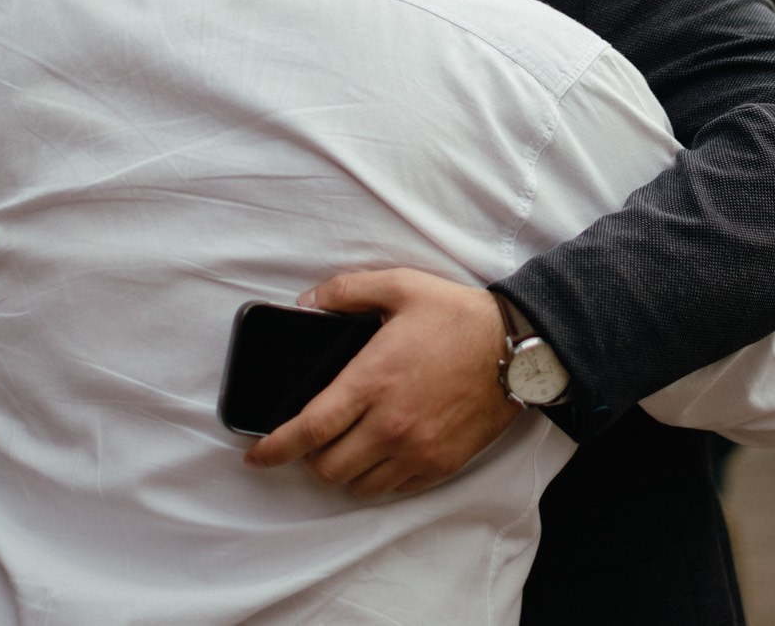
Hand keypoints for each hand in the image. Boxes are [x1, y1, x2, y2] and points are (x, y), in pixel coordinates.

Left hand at [245, 269, 521, 497]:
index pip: (308, 428)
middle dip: (309, 458)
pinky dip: (378, 478)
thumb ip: (347, 291)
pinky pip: (395, 489)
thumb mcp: (401, 286)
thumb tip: (306, 303)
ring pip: (358, 485)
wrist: (518, 348)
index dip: (273, 448)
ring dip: (344, 471)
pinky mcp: (440, 463)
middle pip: (327, 467)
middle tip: (313, 440)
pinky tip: (381, 454)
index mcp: (373, 380)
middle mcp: (391, 423)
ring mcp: (417, 449)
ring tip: (347, 447)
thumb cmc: (459, 316)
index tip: (255, 455)